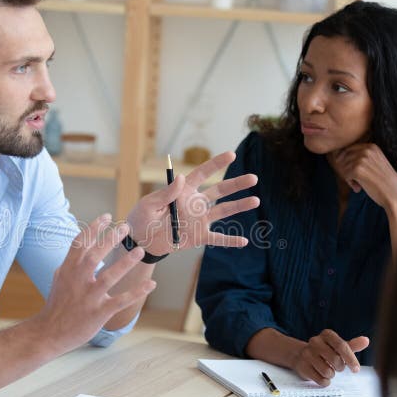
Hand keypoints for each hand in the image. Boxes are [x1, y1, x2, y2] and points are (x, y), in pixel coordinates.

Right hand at [35, 214, 155, 353]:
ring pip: (109, 276)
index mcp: (67, 270)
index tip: (107, 216)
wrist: (49, 333)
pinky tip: (152, 284)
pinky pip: (121, 300)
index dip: (93, 228)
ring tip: (139, 251)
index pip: (79, 244)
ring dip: (125, 263)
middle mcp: (77, 281)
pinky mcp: (99, 313)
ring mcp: (88, 297)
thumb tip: (81, 246)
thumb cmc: (57, 305)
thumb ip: (71, 262)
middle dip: (110, 239)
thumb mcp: (59, 279)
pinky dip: (137, 292)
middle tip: (125, 227)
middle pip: (94, 255)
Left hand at [126, 151, 259, 255]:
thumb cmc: (142, 218)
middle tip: (254, 178)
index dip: (216, 164)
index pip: (202, 174)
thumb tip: (180, 176)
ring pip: (223, 211)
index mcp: (183, 191)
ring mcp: (199, 220)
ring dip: (239, 206)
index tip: (231, 155)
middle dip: (236, 184)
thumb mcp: (150, 205)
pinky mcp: (198, 236)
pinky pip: (217, 238)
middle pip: (220, 191)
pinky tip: (244, 241)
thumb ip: (166, 193)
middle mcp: (195, 203)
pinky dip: (230, 240)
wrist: (141, 242)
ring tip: (255, 200)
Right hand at [292, 329, 369, 386]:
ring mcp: (307, 354)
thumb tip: (366, 340)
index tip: (356, 369)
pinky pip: (320, 379)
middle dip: (340, 367)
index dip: (350, 358)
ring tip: (328, 370)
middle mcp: (315, 341)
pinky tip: (321, 375)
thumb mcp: (338, 347)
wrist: (301, 356)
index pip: (341, 346)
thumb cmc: (325, 351)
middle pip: (335, 359)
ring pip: (327, 371)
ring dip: (331, 374)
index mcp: (326, 335)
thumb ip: (352, 345)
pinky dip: (324, 381)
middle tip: (337, 367)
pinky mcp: (302, 366)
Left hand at [328, 143, 396, 213]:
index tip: (354, 171)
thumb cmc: (383, 180)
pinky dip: (350, 183)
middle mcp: (366, 150)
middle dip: (347, 170)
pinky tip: (359, 187)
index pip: (348, 150)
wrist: (394, 192)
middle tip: (357, 179)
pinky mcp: (357, 170)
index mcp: (371, 146)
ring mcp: (361, 159)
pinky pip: (345, 176)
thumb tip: (336, 156)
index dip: (346, 162)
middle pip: (344, 158)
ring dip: (349, 177)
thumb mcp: (375, 162)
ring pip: (344, 167)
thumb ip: (360, 157)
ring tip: (360, 183)